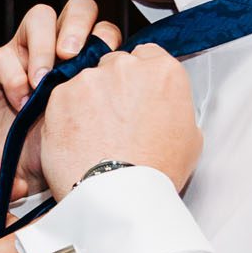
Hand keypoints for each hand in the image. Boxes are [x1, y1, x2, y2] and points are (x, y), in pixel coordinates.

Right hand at [0, 0, 125, 201]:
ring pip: (39, 17)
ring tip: (42, 80)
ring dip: (43, 46)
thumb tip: (148, 87)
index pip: (104, 28)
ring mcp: (24, 53)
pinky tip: (21, 103)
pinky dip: (13, 76)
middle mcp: (57, 48)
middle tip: (72, 55)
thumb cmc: (59, 156)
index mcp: (87, 60)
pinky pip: (2, 54)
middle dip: (77, 26)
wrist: (18, 178)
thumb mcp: (95, 129)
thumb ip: (115, 103)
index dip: (107, 39)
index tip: (107, 69)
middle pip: (77, 9)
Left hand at [40, 43, 200, 197]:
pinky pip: (61, 99)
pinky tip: (76, 141)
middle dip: (112, 88)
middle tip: (114, 121)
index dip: (139, 79)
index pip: (147, 56)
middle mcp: (127, 67)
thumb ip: (175, 109)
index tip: (135, 96)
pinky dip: (65, 117)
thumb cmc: (155, 173)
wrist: (121, 196)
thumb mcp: (190, 138)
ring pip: (85, 82)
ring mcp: (91, 78)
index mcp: (163, 72)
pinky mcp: (61, 95)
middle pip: (114, 65)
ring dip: (87, 102)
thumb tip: (166, 108)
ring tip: (94, 137)